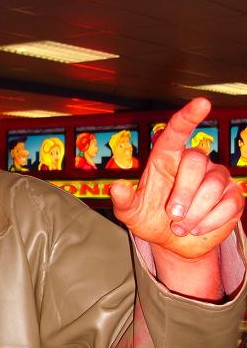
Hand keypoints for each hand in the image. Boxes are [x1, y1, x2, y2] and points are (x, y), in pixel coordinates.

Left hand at [110, 98, 242, 259]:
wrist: (174, 243)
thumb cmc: (152, 219)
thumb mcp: (132, 214)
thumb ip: (123, 201)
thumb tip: (116, 187)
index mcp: (167, 159)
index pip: (177, 132)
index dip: (188, 117)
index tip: (201, 103)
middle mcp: (194, 162)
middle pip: (195, 162)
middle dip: (183, 193)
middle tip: (173, 215)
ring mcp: (216, 177)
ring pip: (212, 186)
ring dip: (194, 213)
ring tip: (181, 227)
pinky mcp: (232, 196)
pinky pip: (228, 204)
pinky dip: (210, 221)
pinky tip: (198, 228)